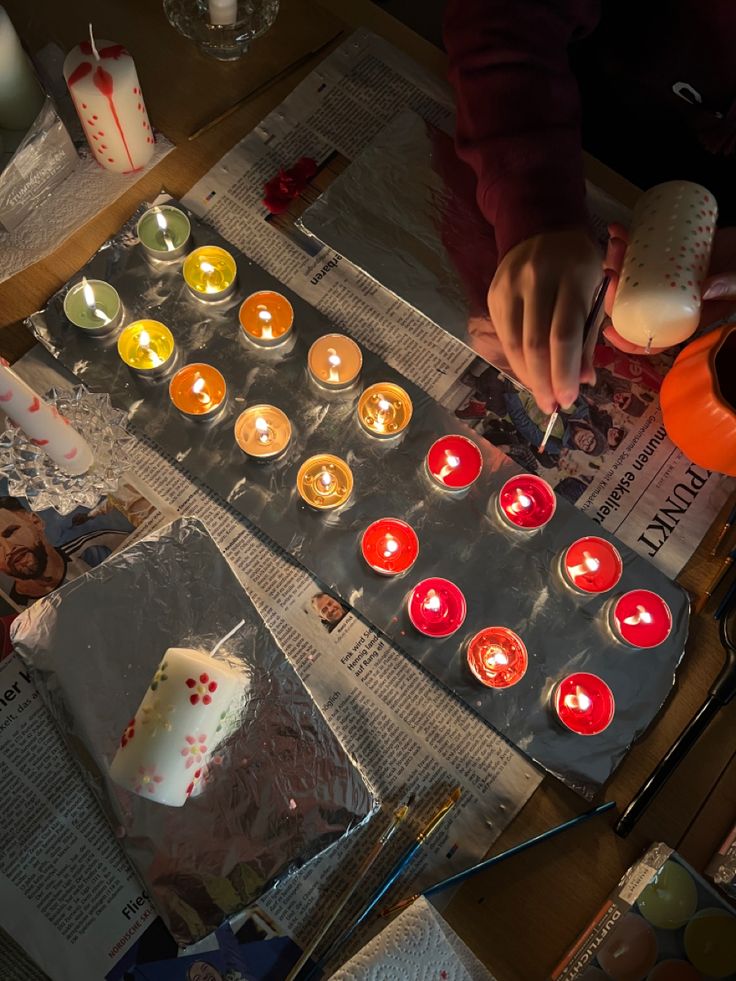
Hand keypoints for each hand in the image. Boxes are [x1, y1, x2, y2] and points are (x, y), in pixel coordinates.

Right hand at [487, 227, 602, 412]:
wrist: (540, 227)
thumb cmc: (577, 264)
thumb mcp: (594, 291)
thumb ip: (588, 335)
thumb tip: (583, 379)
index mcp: (571, 277)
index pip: (564, 335)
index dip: (564, 373)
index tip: (569, 399)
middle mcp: (536, 281)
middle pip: (535, 344)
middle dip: (544, 382)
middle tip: (552, 407)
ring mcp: (510, 287)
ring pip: (515, 344)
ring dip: (528, 377)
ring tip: (541, 397)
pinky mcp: (493, 296)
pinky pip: (505, 337)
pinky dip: (517, 361)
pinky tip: (529, 374)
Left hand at [603, 223, 735, 351]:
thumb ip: (727, 288)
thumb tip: (704, 289)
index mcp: (681, 318)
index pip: (649, 338)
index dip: (625, 339)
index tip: (608, 329)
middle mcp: (668, 300)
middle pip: (631, 303)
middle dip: (613, 289)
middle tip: (611, 268)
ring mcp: (665, 277)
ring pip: (630, 277)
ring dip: (616, 261)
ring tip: (616, 241)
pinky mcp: (666, 255)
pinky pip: (640, 251)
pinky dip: (628, 240)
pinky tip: (619, 229)